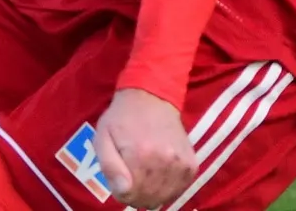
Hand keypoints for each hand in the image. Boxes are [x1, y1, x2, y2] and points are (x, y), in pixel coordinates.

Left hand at [94, 88, 194, 206]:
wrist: (152, 96)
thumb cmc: (123, 117)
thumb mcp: (103, 136)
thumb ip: (109, 167)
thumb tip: (123, 191)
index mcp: (140, 155)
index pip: (130, 196)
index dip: (121, 192)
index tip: (120, 178)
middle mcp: (164, 162)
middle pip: (148, 199)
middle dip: (136, 194)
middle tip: (132, 177)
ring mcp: (181, 165)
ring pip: (164, 198)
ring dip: (152, 193)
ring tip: (145, 174)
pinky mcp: (192, 165)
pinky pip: (179, 190)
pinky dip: (167, 188)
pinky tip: (159, 172)